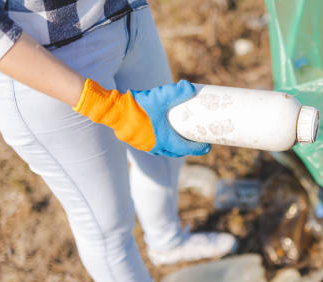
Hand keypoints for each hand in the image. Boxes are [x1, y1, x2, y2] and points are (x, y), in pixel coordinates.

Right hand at [73, 79, 209, 156]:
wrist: (113, 111)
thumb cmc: (138, 106)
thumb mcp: (160, 96)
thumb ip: (177, 91)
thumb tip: (191, 87)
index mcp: (166, 140)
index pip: (188, 149)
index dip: (200, 148)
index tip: (208, 146)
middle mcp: (157, 147)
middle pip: (177, 152)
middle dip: (188, 148)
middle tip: (196, 141)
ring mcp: (146, 146)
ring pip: (165, 151)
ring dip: (174, 147)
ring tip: (180, 138)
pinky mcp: (137, 143)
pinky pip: (154, 147)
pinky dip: (162, 144)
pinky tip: (161, 135)